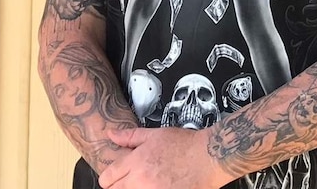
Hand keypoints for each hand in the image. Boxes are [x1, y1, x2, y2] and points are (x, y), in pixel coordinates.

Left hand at [97, 127, 232, 188]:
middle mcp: (141, 180)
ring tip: (142, 182)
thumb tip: (111, 134)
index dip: (108, 177)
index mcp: (136, 162)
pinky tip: (155, 185)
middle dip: (118, 185)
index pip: (107, 177)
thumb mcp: (155, 135)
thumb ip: (130, 136)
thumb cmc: (185, 145)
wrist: (208, 158)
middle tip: (129, 179)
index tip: (113, 176)